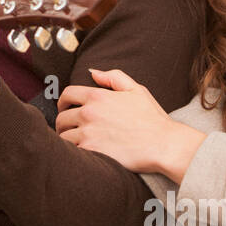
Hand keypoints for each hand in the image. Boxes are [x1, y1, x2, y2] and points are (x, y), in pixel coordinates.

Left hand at [56, 68, 205, 182]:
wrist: (163, 145)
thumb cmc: (153, 118)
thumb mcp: (137, 90)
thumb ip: (113, 77)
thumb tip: (93, 72)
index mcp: (98, 96)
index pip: (67, 94)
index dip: (63, 101)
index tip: (65, 108)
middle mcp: (89, 113)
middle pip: (62, 117)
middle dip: (64, 122)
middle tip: (69, 128)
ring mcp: (88, 133)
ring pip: (63, 136)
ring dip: (67, 139)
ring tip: (74, 142)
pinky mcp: (91, 151)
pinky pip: (71, 151)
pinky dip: (73, 152)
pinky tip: (81, 153)